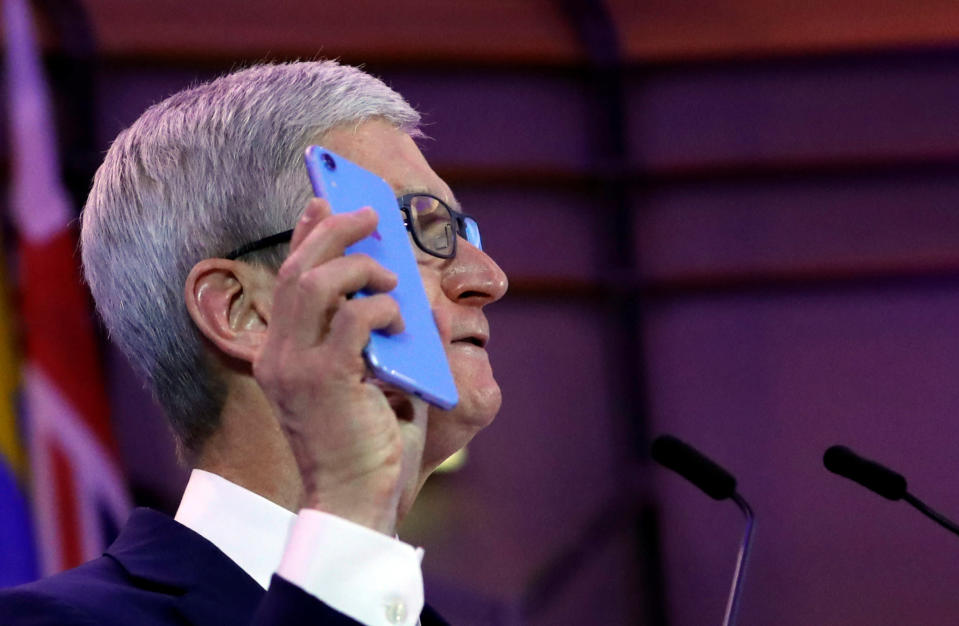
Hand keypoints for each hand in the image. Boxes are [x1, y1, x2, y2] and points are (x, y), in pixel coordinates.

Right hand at [252, 198, 427, 533]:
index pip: (288, 277)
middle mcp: (278, 355)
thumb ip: (373, 334)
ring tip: (390, 275)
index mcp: (281, 353)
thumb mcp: (366, 376)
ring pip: (316, 283)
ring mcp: (296, 367)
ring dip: (360, 266)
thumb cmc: (367, 439)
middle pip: (299, 270)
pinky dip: (381, 307)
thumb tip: (404, 291)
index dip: (306, 233)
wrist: (357, 498)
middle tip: (370, 215)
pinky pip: (355, 319)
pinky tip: (398, 318)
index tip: (325, 202)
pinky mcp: (325, 380)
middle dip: (334, 230)